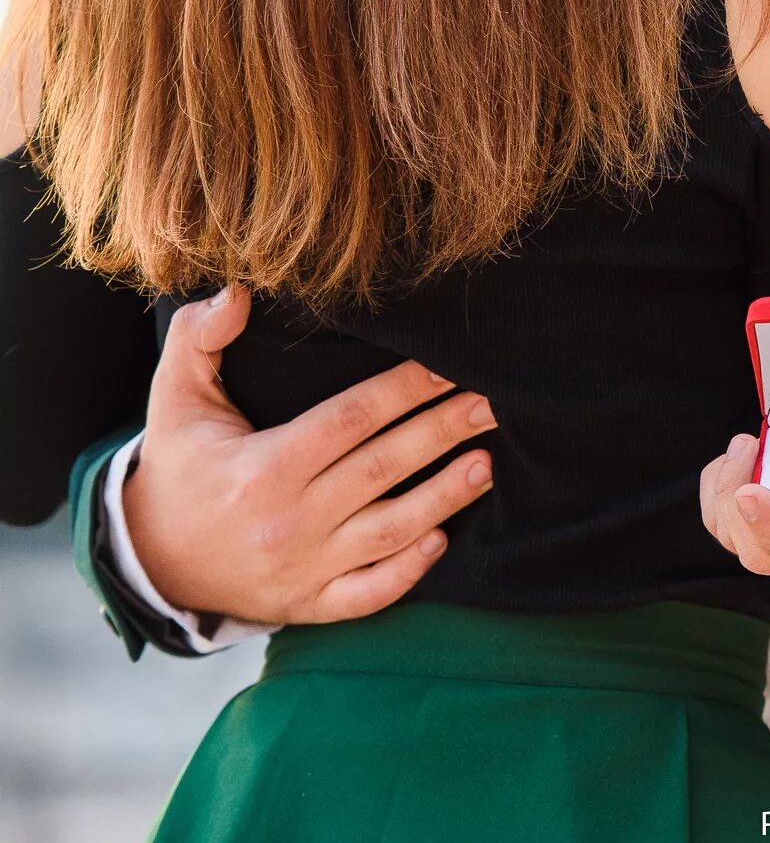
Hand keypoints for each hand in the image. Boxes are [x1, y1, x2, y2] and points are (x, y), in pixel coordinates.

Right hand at [123, 287, 497, 624]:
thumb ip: (199, 338)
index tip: (447, 365)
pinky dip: (407, 571)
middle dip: (442, 432)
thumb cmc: (179, 468)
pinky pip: (368, 594)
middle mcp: (289, 520)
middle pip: (382, 468)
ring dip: (443, 498)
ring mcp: (303, 567)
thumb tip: (237, 293)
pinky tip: (444, 540)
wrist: (149, 560)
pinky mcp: (310, 604)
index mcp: (263, 466)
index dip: (404, 390)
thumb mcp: (175, 400)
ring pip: (388, 532)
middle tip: (492, 404)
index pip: (350, 419)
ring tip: (487, 463)